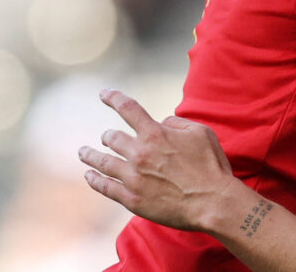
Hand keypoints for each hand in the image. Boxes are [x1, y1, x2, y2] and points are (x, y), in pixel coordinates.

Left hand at [78, 89, 240, 232]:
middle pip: (112, 138)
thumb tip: (162, 123)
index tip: (104, 93)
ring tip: (83, 152)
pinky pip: (105, 187)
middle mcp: (139, 153)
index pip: (128, 108)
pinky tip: (89, 175)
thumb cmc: (211, 166)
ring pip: (102, 162)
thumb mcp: (202, 133)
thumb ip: (177, 123)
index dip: (114, 98)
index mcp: (156, 134)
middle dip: (108, 136)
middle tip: (106, 137)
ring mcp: (133, 177)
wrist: (212, 202)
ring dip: (91, 155)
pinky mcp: (131, 199)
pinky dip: (94, 179)